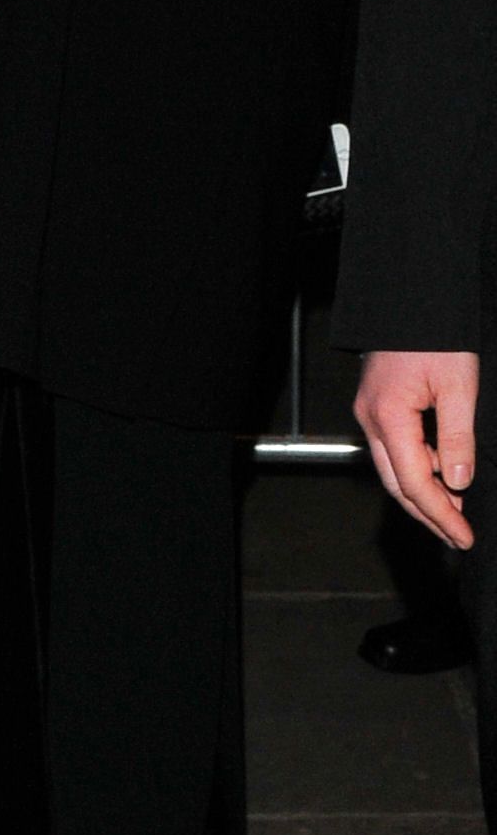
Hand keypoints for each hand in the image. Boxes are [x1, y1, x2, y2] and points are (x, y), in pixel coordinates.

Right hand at [356, 349, 478, 553]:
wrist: (411, 298)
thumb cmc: (436, 334)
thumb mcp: (459, 385)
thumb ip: (457, 437)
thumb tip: (458, 483)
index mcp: (389, 416)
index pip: (414, 481)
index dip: (441, 513)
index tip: (464, 535)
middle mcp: (371, 420)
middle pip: (397, 484)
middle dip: (429, 514)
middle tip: (458, 536)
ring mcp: (370, 414)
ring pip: (394, 470)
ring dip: (424, 494)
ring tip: (456, 512)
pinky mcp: (378, 407)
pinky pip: (396, 450)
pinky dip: (420, 470)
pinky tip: (444, 477)